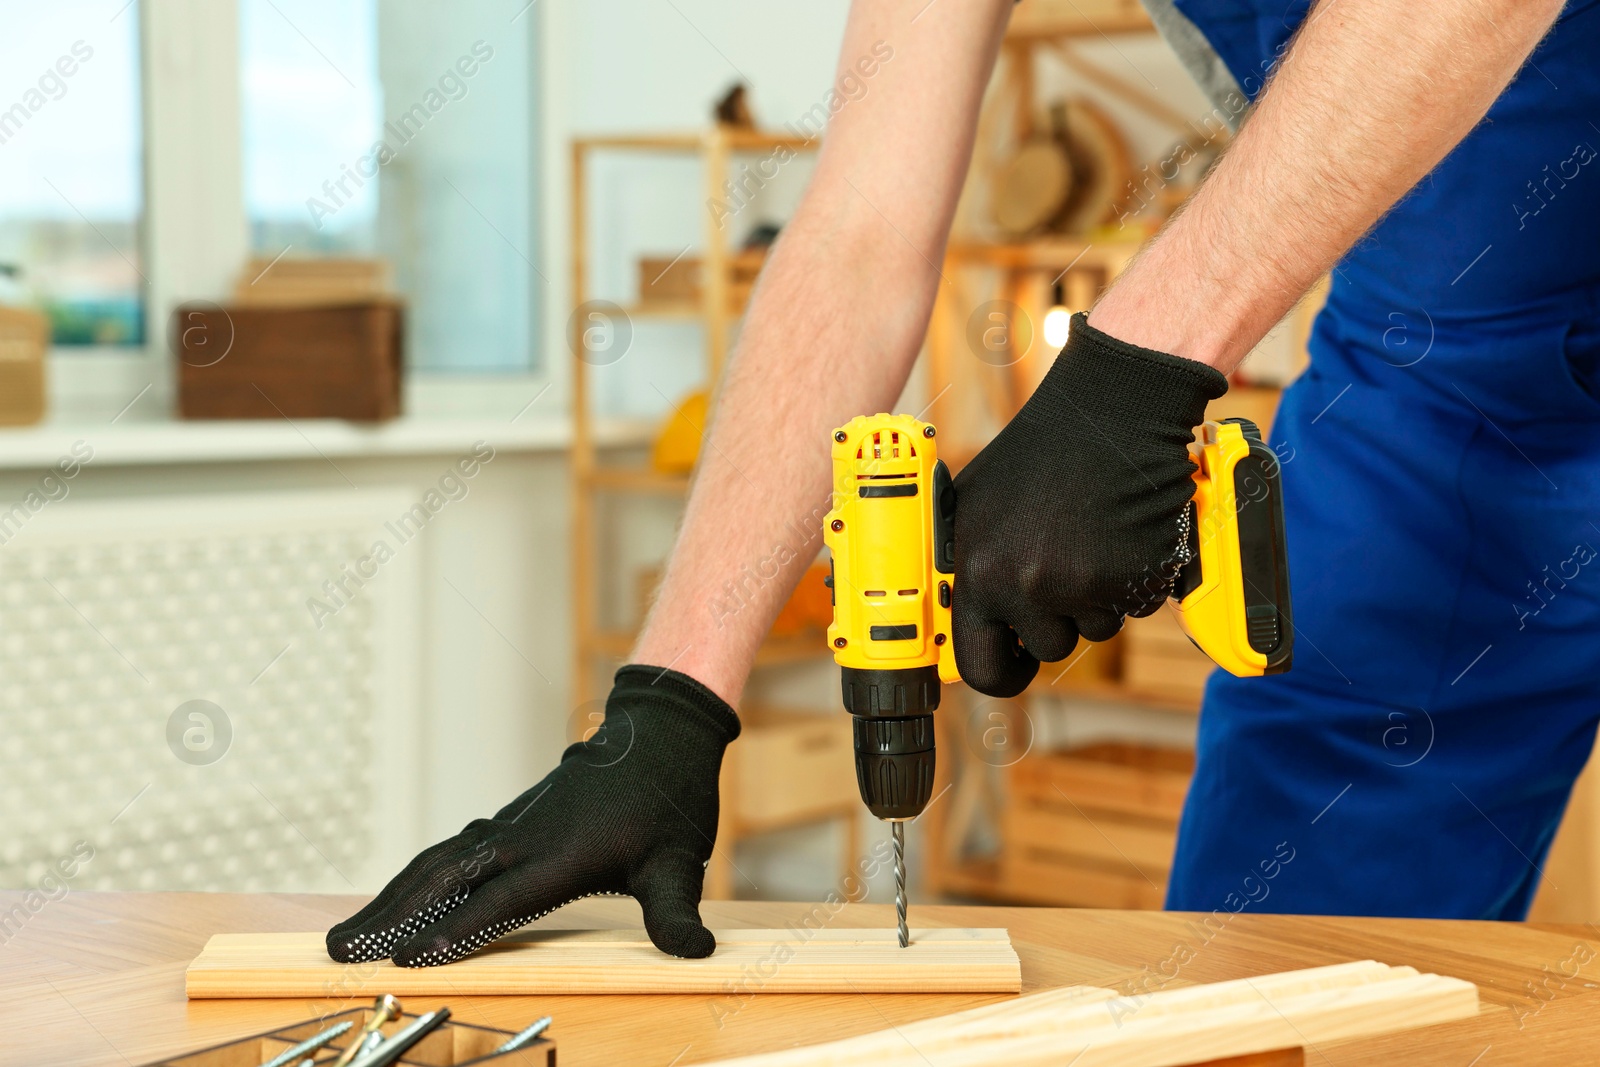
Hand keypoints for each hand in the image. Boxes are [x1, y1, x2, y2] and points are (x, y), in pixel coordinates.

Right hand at [326, 665, 739, 964]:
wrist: (658, 737)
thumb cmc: (668, 801)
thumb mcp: (679, 862)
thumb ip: (675, 913)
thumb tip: (695, 953)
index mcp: (561, 852)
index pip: (499, 899)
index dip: (455, 929)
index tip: (409, 957)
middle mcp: (524, 838)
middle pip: (444, 878)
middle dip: (391, 917)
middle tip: (342, 950)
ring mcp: (511, 827)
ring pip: (438, 862)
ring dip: (390, 898)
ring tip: (348, 936)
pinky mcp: (508, 825)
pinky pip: (450, 854)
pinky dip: (414, 879)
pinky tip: (393, 902)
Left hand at [951, 312, 1227, 696]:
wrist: (1109, 415)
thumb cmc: (1040, 457)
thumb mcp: (976, 509)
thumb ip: (970, 568)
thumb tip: (965, 626)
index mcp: (977, 573)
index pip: (981, 666)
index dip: (1003, 671)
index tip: (1016, 664)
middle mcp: (1024, 586)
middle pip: (1047, 648)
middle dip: (1058, 622)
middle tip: (1064, 575)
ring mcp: (1081, 585)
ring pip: (1094, 629)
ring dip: (1097, 597)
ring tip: (1089, 538)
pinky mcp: (1132, 577)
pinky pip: (1133, 606)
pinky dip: (1132, 580)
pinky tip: (1118, 535)